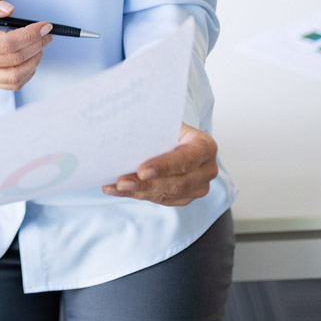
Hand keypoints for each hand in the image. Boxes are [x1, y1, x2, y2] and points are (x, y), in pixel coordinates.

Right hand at [0, 0, 51, 91]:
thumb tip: (9, 10)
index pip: (7, 43)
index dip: (30, 35)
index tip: (44, 26)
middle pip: (15, 59)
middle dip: (37, 44)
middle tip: (46, 33)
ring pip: (16, 76)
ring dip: (34, 60)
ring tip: (39, 45)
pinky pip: (12, 84)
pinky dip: (27, 73)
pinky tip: (30, 59)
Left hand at [103, 123, 217, 205]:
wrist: (175, 137)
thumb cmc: (168, 127)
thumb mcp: (165, 121)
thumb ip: (152, 127)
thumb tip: (123, 128)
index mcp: (205, 146)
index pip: (186, 158)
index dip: (164, 166)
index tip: (141, 171)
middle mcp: (206, 169)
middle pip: (176, 182)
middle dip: (145, 184)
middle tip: (121, 183)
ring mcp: (197, 187)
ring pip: (166, 194)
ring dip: (137, 192)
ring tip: (114, 187)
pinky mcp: (184, 198)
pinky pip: (159, 199)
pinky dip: (136, 194)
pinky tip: (117, 190)